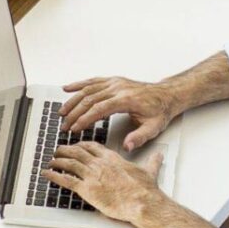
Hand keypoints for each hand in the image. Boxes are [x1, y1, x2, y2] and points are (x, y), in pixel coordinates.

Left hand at [45, 143, 164, 223]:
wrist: (142, 202)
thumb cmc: (145, 190)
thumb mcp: (149, 171)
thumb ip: (152, 162)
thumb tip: (159, 156)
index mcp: (112, 158)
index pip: (92, 146)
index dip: (81, 144)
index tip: (76, 145)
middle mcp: (99, 163)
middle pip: (77, 152)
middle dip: (65, 150)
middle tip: (58, 150)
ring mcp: (92, 175)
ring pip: (69, 163)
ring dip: (58, 161)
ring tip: (51, 160)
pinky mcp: (87, 189)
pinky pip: (66, 179)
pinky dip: (54, 175)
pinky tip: (47, 174)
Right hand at [59, 74, 180, 144]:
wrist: (166, 95)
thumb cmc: (159, 111)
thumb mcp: (153, 128)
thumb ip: (139, 137)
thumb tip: (127, 146)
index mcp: (126, 99)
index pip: (99, 109)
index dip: (84, 119)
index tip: (74, 128)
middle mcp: (118, 88)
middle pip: (89, 99)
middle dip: (74, 113)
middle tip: (64, 125)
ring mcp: (114, 83)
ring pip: (88, 89)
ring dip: (73, 100)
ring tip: (61, 112)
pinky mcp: (113, 81)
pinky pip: (92, 81)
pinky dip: (78, 84)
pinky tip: (67, 88)